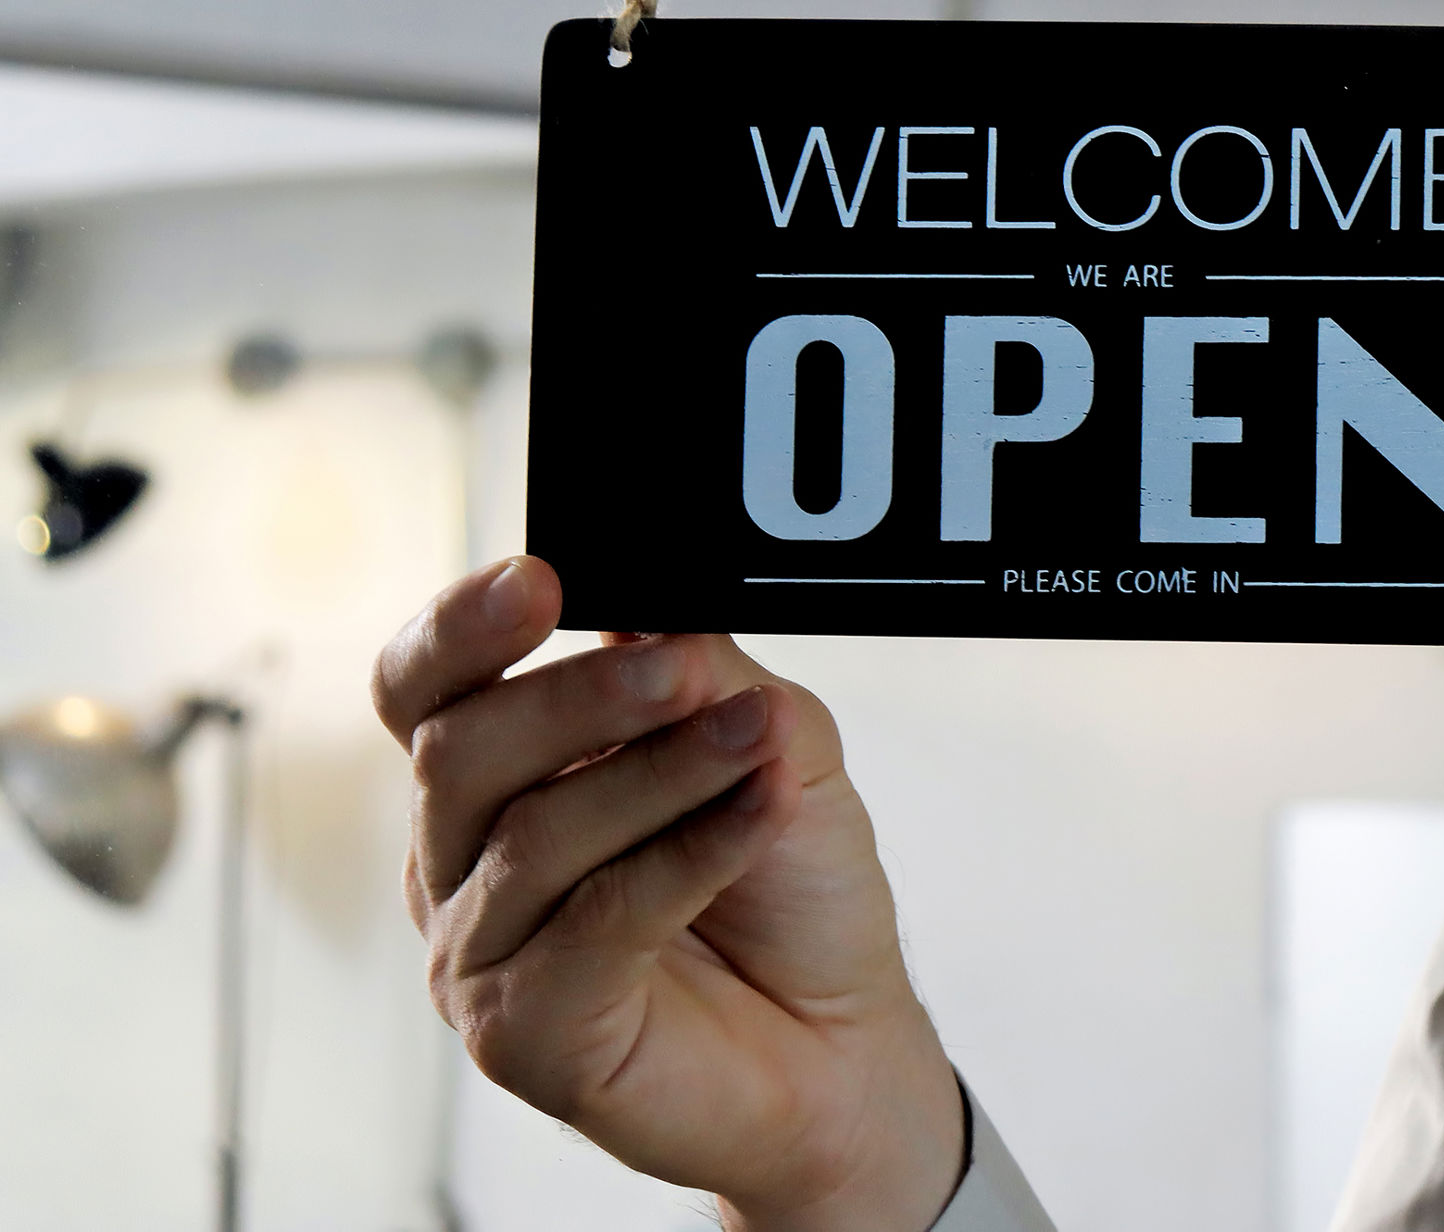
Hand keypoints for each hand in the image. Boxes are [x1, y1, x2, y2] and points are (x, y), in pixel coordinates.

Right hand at [373, 557, 966, 1231]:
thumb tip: (647, 607)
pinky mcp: (521, 1034)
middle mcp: (459, 863)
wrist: (843, 1037)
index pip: (423, 688)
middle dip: (586, 698)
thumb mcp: (770, 739)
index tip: (539, 581)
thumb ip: (703, 672)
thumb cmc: (790, 888)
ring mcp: (478, 955)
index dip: (460, 628)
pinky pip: (597, 920)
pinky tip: (760, 814)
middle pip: (463, 749)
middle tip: (686, 671)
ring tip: (761, 745)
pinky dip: (691, 854)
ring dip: (664, 774)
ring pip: (537, 834)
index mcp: (495, 777)